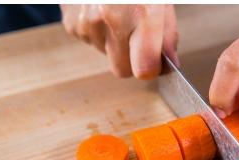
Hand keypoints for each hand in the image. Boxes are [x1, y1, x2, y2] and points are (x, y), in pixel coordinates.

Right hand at [61, 4, 177, 78]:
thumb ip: (166, 32)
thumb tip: (167, 63)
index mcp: (139, 12)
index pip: (144, 68)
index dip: (151, 68)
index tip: (156, 63)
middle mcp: (110, 19)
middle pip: (122, 70)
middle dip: (132, 60)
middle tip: (138, 37)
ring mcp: (86, 23)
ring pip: (105, 54)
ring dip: (114, 41)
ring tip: (118, 11)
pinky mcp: (71, 24)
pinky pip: (90, 41)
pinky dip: (98, 31)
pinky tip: (102, 9)